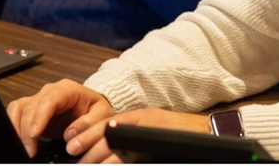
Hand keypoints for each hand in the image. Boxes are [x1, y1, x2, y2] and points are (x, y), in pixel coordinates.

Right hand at [6, 79, 115, 158]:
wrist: (93, 108)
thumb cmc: (96, 109)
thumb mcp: (101, 115)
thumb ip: (88, 123)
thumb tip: (71, 133)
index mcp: (67, 89)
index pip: (48, 100)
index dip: (39, 117)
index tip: (35, 134)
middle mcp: (50, 91)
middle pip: (31, 106)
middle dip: (27, 130)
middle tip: (30, 150)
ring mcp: (39, 99)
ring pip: (19, 109)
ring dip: (17, 128)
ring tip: (23, 147)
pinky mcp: (32, 110)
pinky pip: (16, 113)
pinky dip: (14, 126)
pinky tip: (18, 140)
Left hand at [68, 108, 209, 162]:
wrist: (207, 131)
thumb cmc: (180, 134)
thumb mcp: (151, 130)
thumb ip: (131, 135)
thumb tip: (107, 149)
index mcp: (138, 118)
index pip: (106, 123)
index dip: (87, 133)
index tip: (71, 145)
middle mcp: (143, 120)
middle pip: (109, 132)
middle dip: (89, 146)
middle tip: (75, 157)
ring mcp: (151, 129)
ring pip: (119, 140)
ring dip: (102, 154)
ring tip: (89, 163)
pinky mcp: (159, 138)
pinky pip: (135, 148)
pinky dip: (121, 156)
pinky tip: (115, 162)